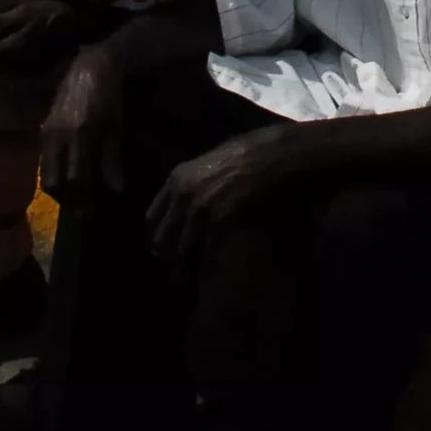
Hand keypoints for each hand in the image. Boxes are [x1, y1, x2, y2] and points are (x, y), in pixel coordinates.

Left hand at [0, 0, 85, 70]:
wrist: (81, 21)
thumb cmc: (50, 11)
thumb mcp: (22, 11)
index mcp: (15, 47)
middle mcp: (21, 64)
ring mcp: (30, 71)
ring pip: (1, 71)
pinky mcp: (39, 72)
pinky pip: (14, 71)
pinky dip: (6, 62)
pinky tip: (9, 49)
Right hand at [37, 50, 124, 201]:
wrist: (90, 67)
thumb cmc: (110, 96)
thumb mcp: (116, 127)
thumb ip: (112, 159)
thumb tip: (116, 189)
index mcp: (81, 134)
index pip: (77, 177)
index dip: (82, 199)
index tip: (90, 214)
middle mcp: (59, 135)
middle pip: (56, 181)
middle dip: (68, 201)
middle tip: (82, 212)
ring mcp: (47, 132)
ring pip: (46, 174)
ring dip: (59, 192)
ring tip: (74, 201)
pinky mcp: (43, 129)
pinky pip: (43, 162)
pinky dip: (52, 177)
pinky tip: (65, 182)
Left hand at [146, 126, 295, 260]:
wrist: (279, 155)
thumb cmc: (254, 151)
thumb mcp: (215, 158)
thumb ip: (197, 179)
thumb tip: (194, 196)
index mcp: (177, 177)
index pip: (151, 216)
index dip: (158, 235)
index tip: (165, 248)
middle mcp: (182, 195)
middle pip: (162, 239)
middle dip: (168, 256)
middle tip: (177, 270)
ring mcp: (200, 210)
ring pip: (181, 252)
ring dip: (186, 268)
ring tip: (191, 280)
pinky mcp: (220, 223)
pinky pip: (206, 254)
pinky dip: (207, 266)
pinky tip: (211, 274)